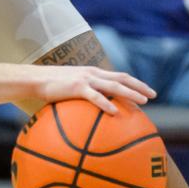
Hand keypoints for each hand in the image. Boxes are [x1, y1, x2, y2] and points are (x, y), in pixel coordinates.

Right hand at [33, 66, 155, 115]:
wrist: (34, 79)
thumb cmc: (51, 87)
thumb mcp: (71, 89)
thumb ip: (84, 96)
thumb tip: (94, 114)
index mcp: (92, 73)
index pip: (118, 76)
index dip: (135, 82)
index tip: (148, 91)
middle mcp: (92, 73)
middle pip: (121, 78)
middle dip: (139, 86)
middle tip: (154, 95)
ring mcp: (85, 79)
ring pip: (113, 86)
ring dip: (130, 93)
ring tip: (143, 102)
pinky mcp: (76, 87)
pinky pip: (95, 97)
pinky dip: (107, 104)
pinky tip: (115, 113)